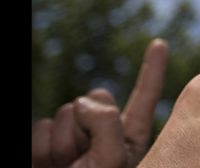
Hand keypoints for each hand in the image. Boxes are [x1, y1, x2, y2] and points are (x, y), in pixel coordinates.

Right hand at [31, 38, 168, 167]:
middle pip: (94, 98)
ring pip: (63, 113)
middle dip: (84, 124)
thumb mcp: (113, 162)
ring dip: (61, 142)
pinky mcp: (44, 144)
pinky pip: (39, 128)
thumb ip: (106, 124)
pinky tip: (47, 166)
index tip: (160, 44)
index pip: (145, 97)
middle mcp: (102, 134)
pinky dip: (39, 148)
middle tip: (83, 158)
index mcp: (130, 138)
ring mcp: (72, 139)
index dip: (152, 69)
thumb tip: (82, 102)